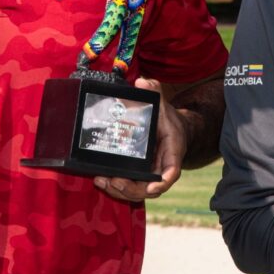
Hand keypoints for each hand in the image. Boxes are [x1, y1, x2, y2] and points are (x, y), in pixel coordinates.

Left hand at [93, 78, 185, 201]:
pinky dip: (115, 187)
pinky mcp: (140, 175)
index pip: (171, 171)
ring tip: (103, 181)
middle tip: (115, 180)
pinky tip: (100, 180)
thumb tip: (142, 81)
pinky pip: (130, 187)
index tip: (151, 188)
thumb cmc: (168, 119)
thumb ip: (155, 92)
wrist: (172, 129)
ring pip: (138, 191)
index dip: (162, 182)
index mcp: (173, 152)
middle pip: (150, 188)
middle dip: (132, 189)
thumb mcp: (163, 104)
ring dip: (120, 191)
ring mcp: (150, 173)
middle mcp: (162, 167)